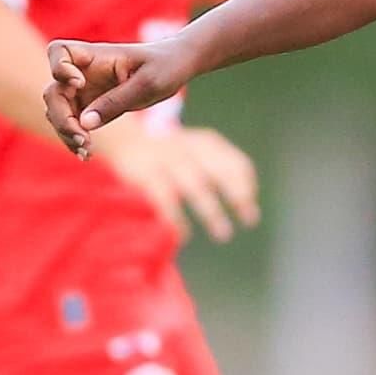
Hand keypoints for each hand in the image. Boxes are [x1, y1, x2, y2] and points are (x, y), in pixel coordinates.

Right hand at [45, 37, 194, 154]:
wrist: (175, 67)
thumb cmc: (164, 67)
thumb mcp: (147, 84)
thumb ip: (116, 102)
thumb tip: (84, 124)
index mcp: (96, 56)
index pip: (59, 51)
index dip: (59, 68)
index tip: (79, 84)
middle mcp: (84, 72)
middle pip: (54, 92)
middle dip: (62, 117)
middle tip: (83, 139)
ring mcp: (85, 90)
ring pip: (58, 111)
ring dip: (66, 132)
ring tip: (86, 151)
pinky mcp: (91, 106)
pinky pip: (73, 124)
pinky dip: (75, 139)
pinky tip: (86, 154)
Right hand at [102, 123, 258, 244]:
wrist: (124, 139)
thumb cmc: (170, 154)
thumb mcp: (197, 152)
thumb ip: (221, 168)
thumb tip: (250, 199)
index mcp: (206, 144)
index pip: (236, 163)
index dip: (247, 186)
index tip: (251, 208)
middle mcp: (190, 150)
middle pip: (220, 171)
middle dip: (238, 195)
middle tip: (250, 220)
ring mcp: (168, 161)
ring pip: (195, 186)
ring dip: (211, 211)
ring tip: (224, 234)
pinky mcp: (146, 175)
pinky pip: (165, 198)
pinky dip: (176, 218)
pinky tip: (184, 235)